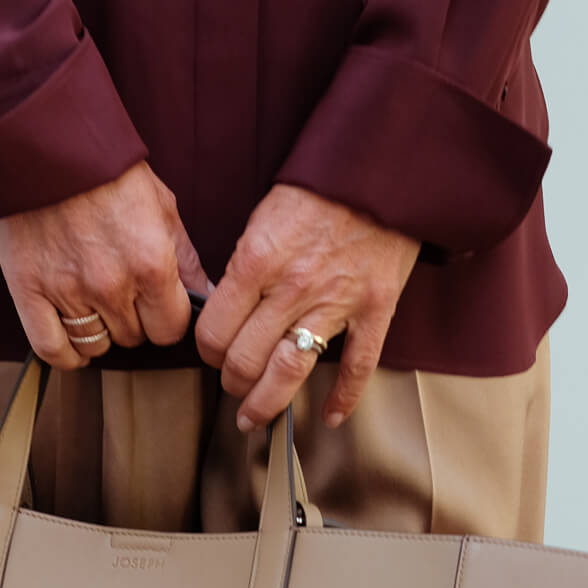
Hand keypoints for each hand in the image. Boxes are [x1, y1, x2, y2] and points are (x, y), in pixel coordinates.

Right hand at [0, 160, 211, 366]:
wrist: (44, 140)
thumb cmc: (106, 170)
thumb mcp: (162, 205)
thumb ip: (185, 258)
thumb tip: (206, 295)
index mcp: (151, 264)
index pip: (171, 330)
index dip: (166, 318)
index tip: (156, 304)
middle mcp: (111, 285)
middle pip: (133, 338)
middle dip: (132, 319)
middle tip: (120, 289)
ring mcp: (68, 291)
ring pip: (96, 346)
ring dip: (99, 331)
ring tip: (93, 301)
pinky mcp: (29, 292)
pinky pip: (54, 351)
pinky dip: (66, 351)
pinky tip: (72, 333)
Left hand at [193, 183, 420, 429]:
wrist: (382, 170)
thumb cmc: (319, 188)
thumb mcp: (263, 217)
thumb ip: (245, 267)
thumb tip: (225, 311)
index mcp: (257, 261)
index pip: (213, 331)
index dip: (205, 351)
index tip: (210, 352)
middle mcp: (293, 288)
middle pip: (245, 360)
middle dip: (231, 380)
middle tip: (231, 383)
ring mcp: (337, 303)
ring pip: (289, 373)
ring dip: (265, 403)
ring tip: (254, 418)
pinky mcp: (376, 310)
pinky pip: (357, 368)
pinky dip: (344, 399)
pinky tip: (329, 417)